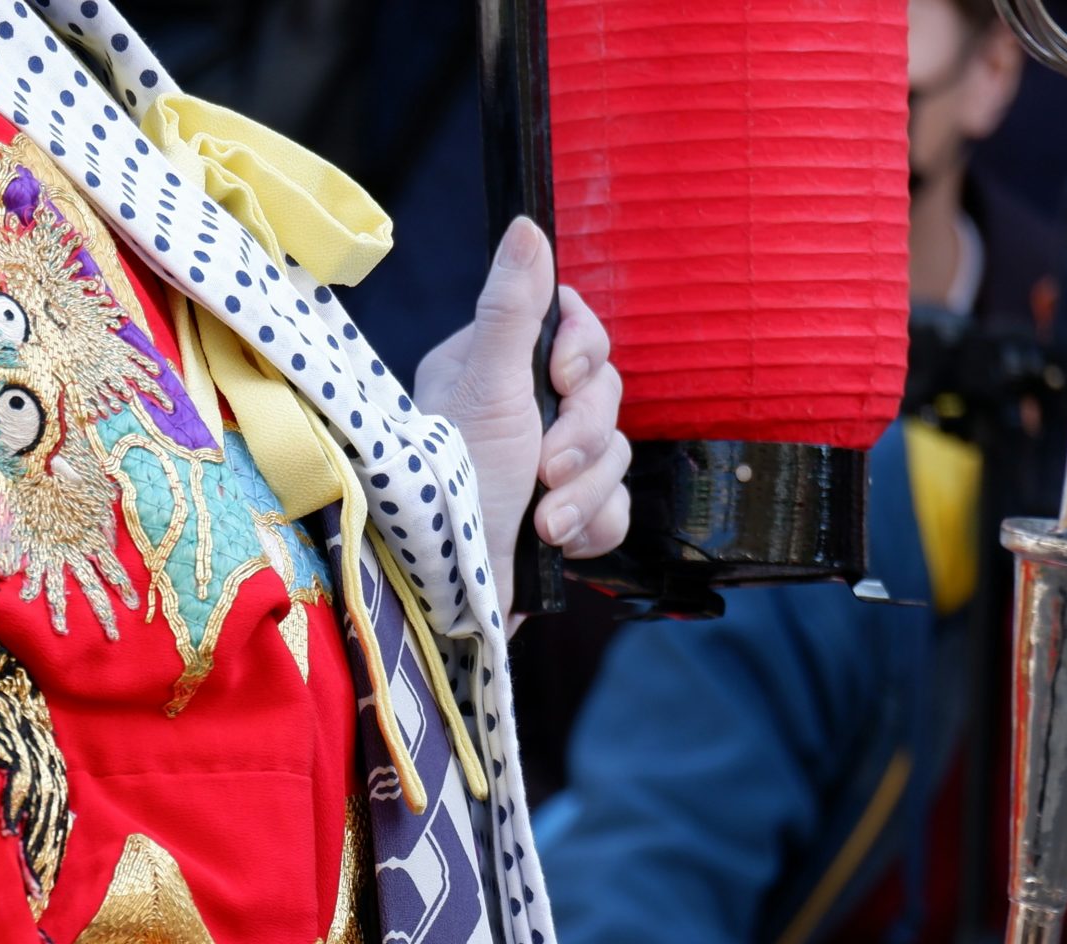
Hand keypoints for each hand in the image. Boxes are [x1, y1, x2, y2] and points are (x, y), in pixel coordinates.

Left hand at [412, 217, 629, 617]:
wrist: (449, 598)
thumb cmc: (453, 487)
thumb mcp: (485, 388)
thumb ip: (512, 307)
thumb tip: (526, 222)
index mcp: (492, 370)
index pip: (573, 327)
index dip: (583, 351)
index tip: (562, 377)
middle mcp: (518, 412)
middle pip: (603, 391)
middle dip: (582, 436)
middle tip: (542, 467)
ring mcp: (544, 468)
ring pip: (616, 452)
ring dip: (584, 492)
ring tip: (542, 521)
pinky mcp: (563, 519)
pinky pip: (617, 506)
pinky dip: (592, 527)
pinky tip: (555, 545)